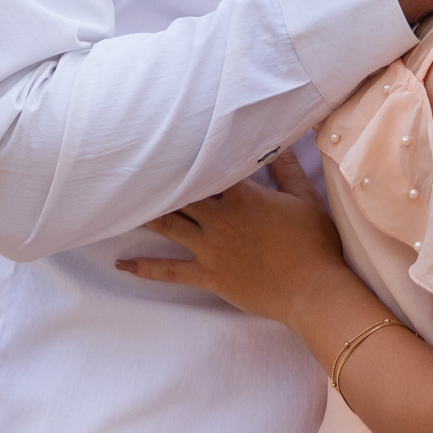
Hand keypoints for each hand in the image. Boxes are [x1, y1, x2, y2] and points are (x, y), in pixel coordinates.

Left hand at [115, 151, 345, 328]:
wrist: (311, 290)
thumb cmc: (313, 243)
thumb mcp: (304, 199)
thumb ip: (287, 169)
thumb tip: (279, 143)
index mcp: (242, 196)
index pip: (210, 168)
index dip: (190, 156)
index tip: (171, 142)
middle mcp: (219, 218)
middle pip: (181, 195)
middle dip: (158, 181)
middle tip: (133, 168)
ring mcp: (209, 248)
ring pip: (168, 226)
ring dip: (144, 214)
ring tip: (120, 203)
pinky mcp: (207, 275)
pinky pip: (168, 271)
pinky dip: (144, 267)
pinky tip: (121, 265)